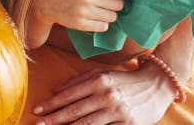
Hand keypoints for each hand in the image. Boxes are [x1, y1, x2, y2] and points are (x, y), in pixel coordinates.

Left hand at [32, 63, 175, 123]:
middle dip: (54, 120)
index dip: (51, 104)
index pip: (69, 95)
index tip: (37, 110)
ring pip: (88, 124)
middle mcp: (107, 95)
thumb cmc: (125, 80)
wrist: (157, 84)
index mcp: (98, 81)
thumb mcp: (102, 73)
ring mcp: (118, 111)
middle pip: (75, 111)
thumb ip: (79, 80)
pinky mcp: (129, 124)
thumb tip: (56, 89)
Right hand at [33, 0, 132, 32]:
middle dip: (118, 3)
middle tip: (110, 1)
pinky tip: (94, 17)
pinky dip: (102, 23)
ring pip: (113, 17)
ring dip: (110, 13)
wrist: (47, 1)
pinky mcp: (81, 24)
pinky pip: (103, 27)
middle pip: (118, 4)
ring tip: (101, 9)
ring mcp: (84, 12)